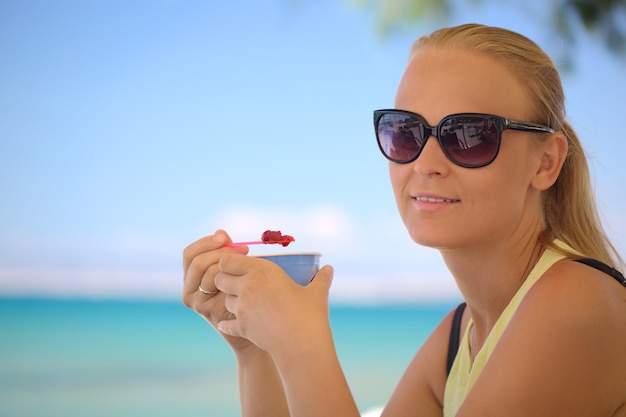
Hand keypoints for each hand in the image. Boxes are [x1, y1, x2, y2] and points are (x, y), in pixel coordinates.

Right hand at [182, 230, 253, 352]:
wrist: (251, 324)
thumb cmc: (242, 293)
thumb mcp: (231, 270)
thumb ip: (224, 252)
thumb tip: (221, 232)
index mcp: (190, 277)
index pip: (189, 254)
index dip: (206, 242)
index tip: (225, 237)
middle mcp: (189, 290)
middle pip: (197, 262)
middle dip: (220, 252)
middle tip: (243, 250)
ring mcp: (197, 303)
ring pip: (209, 273)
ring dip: (229, 265)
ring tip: (246, 265)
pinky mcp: (210, 311)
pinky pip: (221, 287)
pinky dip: (234, 280)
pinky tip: (246, 280)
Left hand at [214, 253, 334, 357]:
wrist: (303, 346)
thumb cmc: (311, 316)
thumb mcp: (317, 293)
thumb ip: (321, 278)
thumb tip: (329, 268)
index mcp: (263, 271)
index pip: (228, 259)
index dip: (228, 263)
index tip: (238, 268)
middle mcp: (248, 286)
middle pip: (219, 278)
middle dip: (225, 281)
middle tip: (238, 286)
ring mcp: (242, 308)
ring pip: (224, 300)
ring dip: (231, 302)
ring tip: (246, 305)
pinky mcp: (241, 327)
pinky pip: (226, 324)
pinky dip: (229, 325)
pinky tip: (236, 325)